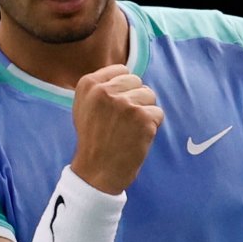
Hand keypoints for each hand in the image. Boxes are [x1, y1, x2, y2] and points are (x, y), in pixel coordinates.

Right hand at [69, 63, 163, 193]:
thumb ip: (101, 87)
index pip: (121, 70)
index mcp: (88, 84)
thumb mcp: (85, 106)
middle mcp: (105, 91)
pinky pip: (158, 113)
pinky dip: (153, 126)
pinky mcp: (143, 117)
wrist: (97, 171)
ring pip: (150, 96)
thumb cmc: (93, 140)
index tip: (116, 108)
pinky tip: (137, 137)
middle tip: (123, 122)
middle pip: (137, 81)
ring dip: (145, 112)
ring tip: (129, 129)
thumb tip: (126, 73)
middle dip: (135, 99)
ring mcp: (125, 104)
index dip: (124, 89)